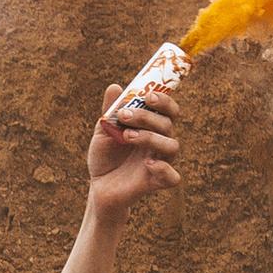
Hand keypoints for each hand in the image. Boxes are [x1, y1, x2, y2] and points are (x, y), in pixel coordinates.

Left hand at [87, 81, 180, 221]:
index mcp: (152, 127)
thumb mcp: (104, 131)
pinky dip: (164, 169)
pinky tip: (147, 164)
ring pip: (172, 146)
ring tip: (126, 136)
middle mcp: (160, 142)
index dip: (164, 101)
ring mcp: (160, 162)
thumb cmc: (106, 156)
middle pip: (168, 124)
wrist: (99, 185)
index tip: (147, 95)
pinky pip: (173, 177)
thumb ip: (111, 110)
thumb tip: (114, 87)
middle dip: (146, 117)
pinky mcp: (156, 182)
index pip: (169, 110)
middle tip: (124, 116)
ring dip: (150, 137)